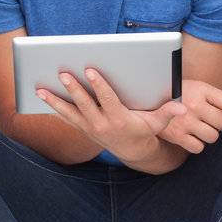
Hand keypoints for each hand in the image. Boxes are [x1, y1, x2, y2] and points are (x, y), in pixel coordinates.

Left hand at [37, 68, 184, 164]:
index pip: (107, 99)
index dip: (98, 84)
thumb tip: (182, 106)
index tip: (90, 70)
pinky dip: (52, 107)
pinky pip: (64, 117)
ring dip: (53, 100)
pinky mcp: (81, 127)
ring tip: (39, 88)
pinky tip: (40, 95)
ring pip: (68, 111)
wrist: (132, 151)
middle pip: (84, 103)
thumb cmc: (144, 130)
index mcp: (119, 119)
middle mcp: (100, 124)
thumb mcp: (157, 123)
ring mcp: (88, 127)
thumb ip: (167, 113)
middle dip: (73, 88)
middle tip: (62, 72)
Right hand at [157, 79, 221, 154]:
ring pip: (213, 137)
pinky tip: (190, 136)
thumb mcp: (195, 87)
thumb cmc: (174, 95)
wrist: (145, 101)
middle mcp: (194, 105)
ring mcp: (185, 121)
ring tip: (198, 128)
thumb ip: (214, 97)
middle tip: (207, 121)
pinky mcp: (177, 136)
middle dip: (218, 124)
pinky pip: (198, 147)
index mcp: (201, 90)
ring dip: (208, 135)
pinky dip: (196, 144)